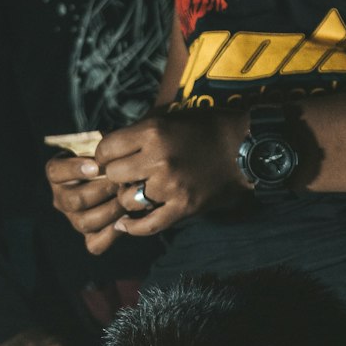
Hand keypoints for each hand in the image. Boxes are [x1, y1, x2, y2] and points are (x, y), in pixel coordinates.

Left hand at [46, 114, 249, 254]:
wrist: (242, 149)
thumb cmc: (205, 130)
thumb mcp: (170, 118)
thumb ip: (140, 132)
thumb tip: (110, 147)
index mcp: (153, 132)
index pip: (107, 148)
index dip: (103, 155)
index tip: (108, 159)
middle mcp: (158, 159)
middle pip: (114, 175)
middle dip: (115, 176)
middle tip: (123, 177)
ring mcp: (170, 186)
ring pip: (127, 200)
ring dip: (127, 198)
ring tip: (135, 193)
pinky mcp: (182, 207)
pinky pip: (148, 225)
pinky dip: (133, 227)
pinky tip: (124, 225)